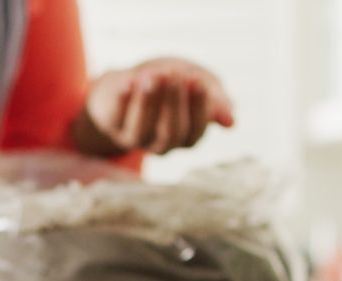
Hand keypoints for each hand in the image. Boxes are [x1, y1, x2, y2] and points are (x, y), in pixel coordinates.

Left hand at [73, 57, 234, 155]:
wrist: (130, 80)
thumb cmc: (170, 83)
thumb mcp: (196, 83)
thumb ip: (215, 99)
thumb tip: (231, 122)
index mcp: (185, 136)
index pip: (195, 131)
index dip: (198, 108)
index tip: (198, 81)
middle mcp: (160, 144)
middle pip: (170, 133)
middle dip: (174, 103)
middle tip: (176, 75)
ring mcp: (134, 138)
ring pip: (141, 129)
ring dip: (148, 103)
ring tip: (154, 76)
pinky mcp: (110, 125)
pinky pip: (115, 117)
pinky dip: (122, 100)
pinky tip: (130, 81)